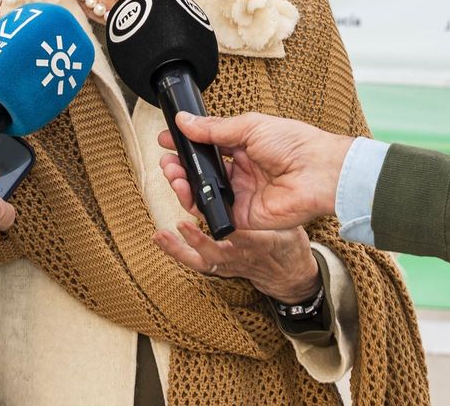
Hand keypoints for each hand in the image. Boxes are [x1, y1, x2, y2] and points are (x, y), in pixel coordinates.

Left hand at [154, 219, 319, 302]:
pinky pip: (197, 261)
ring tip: (161, 236)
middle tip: (182, 223)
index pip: (244, 239)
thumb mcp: (287, 225)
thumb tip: (260, 177)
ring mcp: (229, 263)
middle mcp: (241, 256)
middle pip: (216, 250)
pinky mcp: (219, 265)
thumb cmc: (286, 242)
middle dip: (197, 237)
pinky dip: (178, 250)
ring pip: (202, 259)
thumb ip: (272, 210)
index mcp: (262, 244)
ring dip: (180, 248)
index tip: (214, 220)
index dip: (229, 232)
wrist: (288, 273)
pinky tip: (161, 238)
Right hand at [159, 112, 350, 230]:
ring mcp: (242, 194)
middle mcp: (243, 171)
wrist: (319, 173)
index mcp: (246, 146)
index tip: (167, 140)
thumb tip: (185, 121)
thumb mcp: (250, 127)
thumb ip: (214, 128)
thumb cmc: (295, 145)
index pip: (209, 145)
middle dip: (182, 166)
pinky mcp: (244, 216)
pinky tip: (185, 192)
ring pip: (205, 192)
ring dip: (184, 184)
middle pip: (204, 171)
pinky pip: (215, 213)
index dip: (188, 143)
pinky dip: (197, 205)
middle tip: (167, 160)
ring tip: (172, 174)